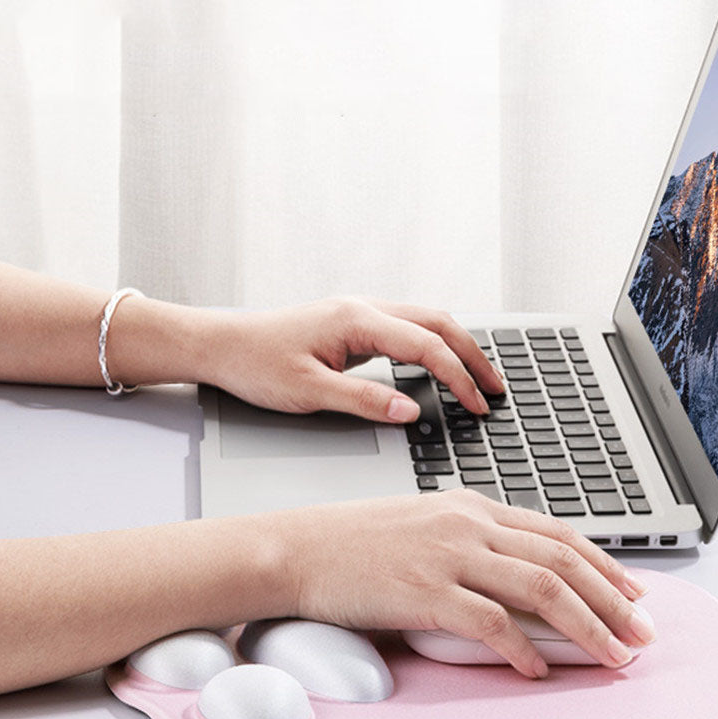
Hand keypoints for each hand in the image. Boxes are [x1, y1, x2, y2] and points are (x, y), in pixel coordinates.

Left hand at [198, 297, 503, 421]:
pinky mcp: (353, 323)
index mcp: (357, 321)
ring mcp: (359, 312)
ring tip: (477, 378)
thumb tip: (411, 410)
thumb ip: (364, 401)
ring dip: (455, 346)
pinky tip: (437, 366)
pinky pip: (406, 328)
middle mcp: (364, 308)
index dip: (458, 378)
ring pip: (424, 321)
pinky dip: (432, 345)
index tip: (477, 406)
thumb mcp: (308, 392)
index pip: (427, 346)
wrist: (221, 345)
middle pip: (437, 323)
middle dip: (472, 354)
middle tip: (496, 389)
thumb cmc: (256, 365)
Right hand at [268, 489, 654, 677]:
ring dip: (588, 626)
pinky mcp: (426, 592)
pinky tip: (539, 670)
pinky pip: (492, 624)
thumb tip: (516, 573)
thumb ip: (471, 539)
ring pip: (541, 588)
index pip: (556, 532)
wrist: (300, 548)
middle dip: (613, 598)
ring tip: (613, 654)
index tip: (632, 592)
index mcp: (471, 506)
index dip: (603, 564)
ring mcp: (448, 556)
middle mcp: (468, 525)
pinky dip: (524, 650)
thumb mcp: (423, 522)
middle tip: (643, 631)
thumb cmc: (355, 540)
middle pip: (562, 559)